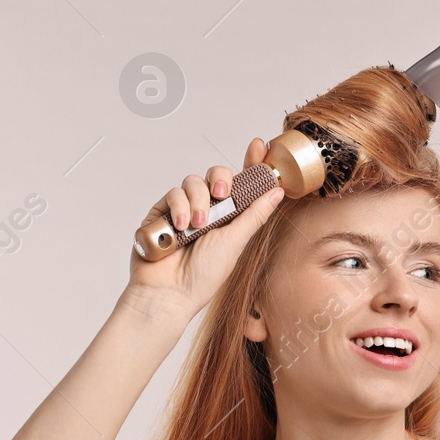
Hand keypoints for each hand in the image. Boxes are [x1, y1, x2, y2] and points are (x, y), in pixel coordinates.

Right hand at [124, 137, 283, 318]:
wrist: (168, 293)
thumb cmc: (204, 275)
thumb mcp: (236, 242)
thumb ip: (254, 214)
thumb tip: (277, 191)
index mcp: (230, 218)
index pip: (242, 185)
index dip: (251, 164)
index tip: (258, 146)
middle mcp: (208, 211)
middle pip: (216, 176)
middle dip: (220, 180)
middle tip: (221, 194)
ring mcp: (183, 210)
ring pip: (192, 182)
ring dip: (197, 201)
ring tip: (197, 226)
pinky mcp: (162, 213)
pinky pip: (172, 193)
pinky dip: (178, 207)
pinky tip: (181, 227)